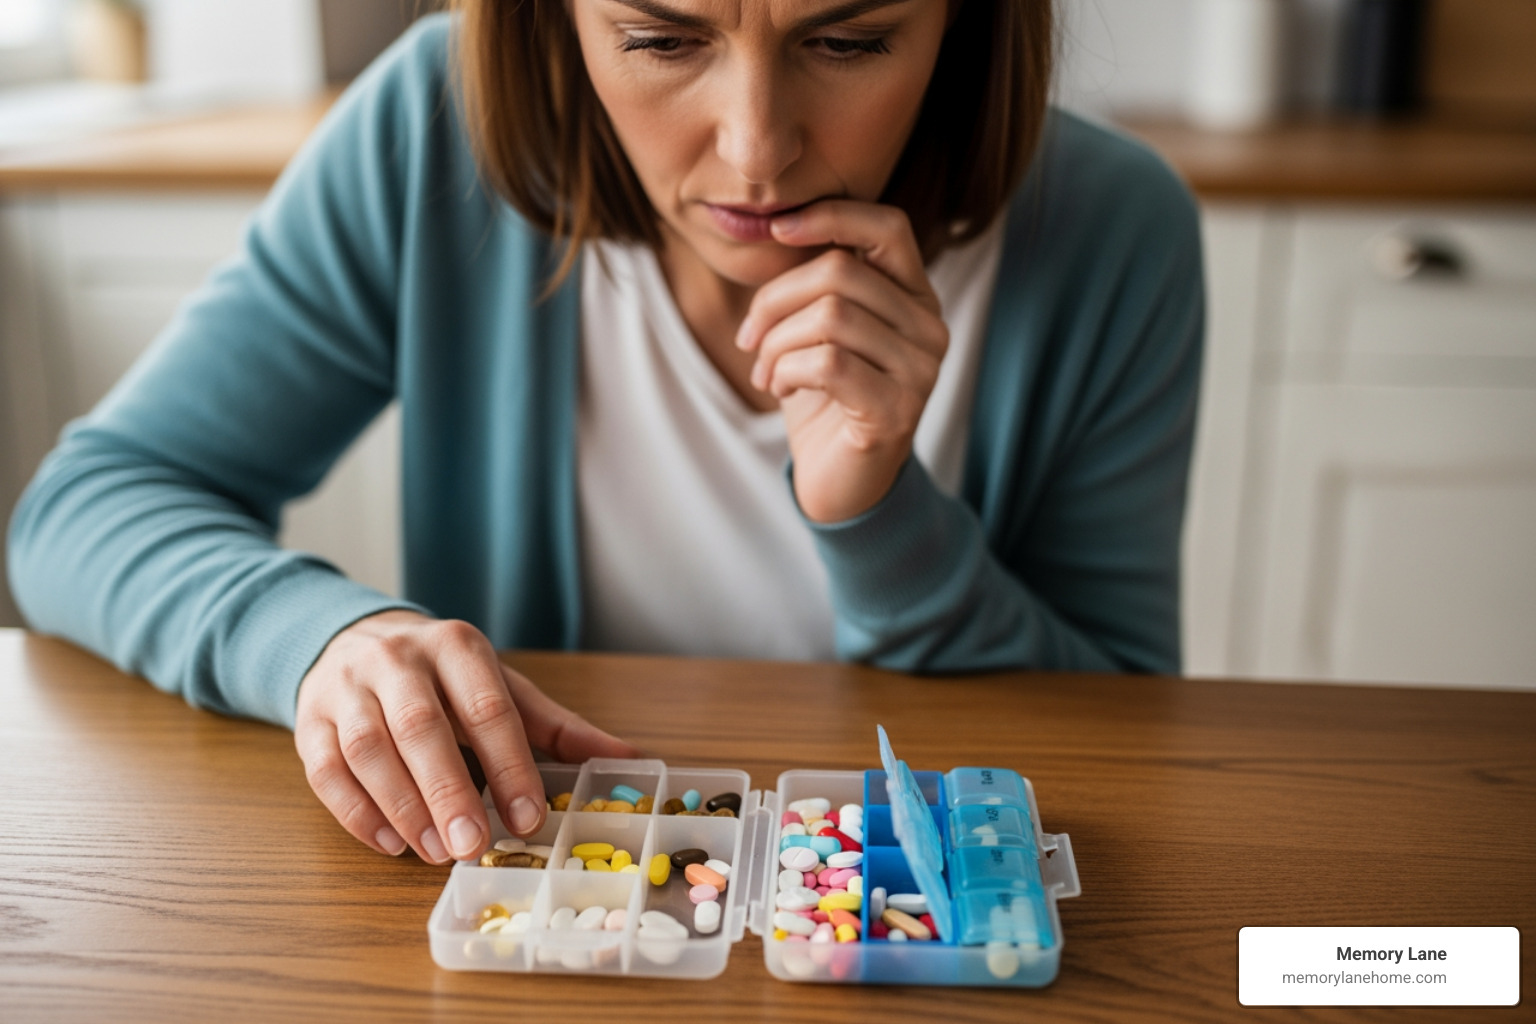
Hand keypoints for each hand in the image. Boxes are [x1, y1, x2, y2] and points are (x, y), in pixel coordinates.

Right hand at [294, 610, 640, 862]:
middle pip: (420, 726)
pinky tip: (390, 842)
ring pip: (367, 748)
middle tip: (471, 843)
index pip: (487, 707)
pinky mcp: (308, 719)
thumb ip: (556, 726)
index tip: (527, 817)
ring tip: (435, 851)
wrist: (350, 639)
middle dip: (447, 789)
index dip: (508, 764)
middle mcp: (397, 659)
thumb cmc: (441, 677)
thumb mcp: (501, 686)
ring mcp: (346, 687)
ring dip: (402, 805)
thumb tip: (628, 758)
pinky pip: (324, 768)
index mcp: (457, 646)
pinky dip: (356, 811)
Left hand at [735, 200, 947, 522]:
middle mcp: (930, 327)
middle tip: (750, 339)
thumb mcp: (817, 328)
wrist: (839, 480)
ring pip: (830, 316)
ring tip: (766, 370)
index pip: (887, 227)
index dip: (830, 216)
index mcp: (915, 296)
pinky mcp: (898, 409)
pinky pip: (828, 362)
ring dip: (777, 343)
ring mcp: (921, 370)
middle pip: (840, 272)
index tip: (777, 229)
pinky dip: (786, 371)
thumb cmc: (823, 397)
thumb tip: (780, 228)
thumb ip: (815, 281)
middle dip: (775, 300)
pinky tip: (779, 388)